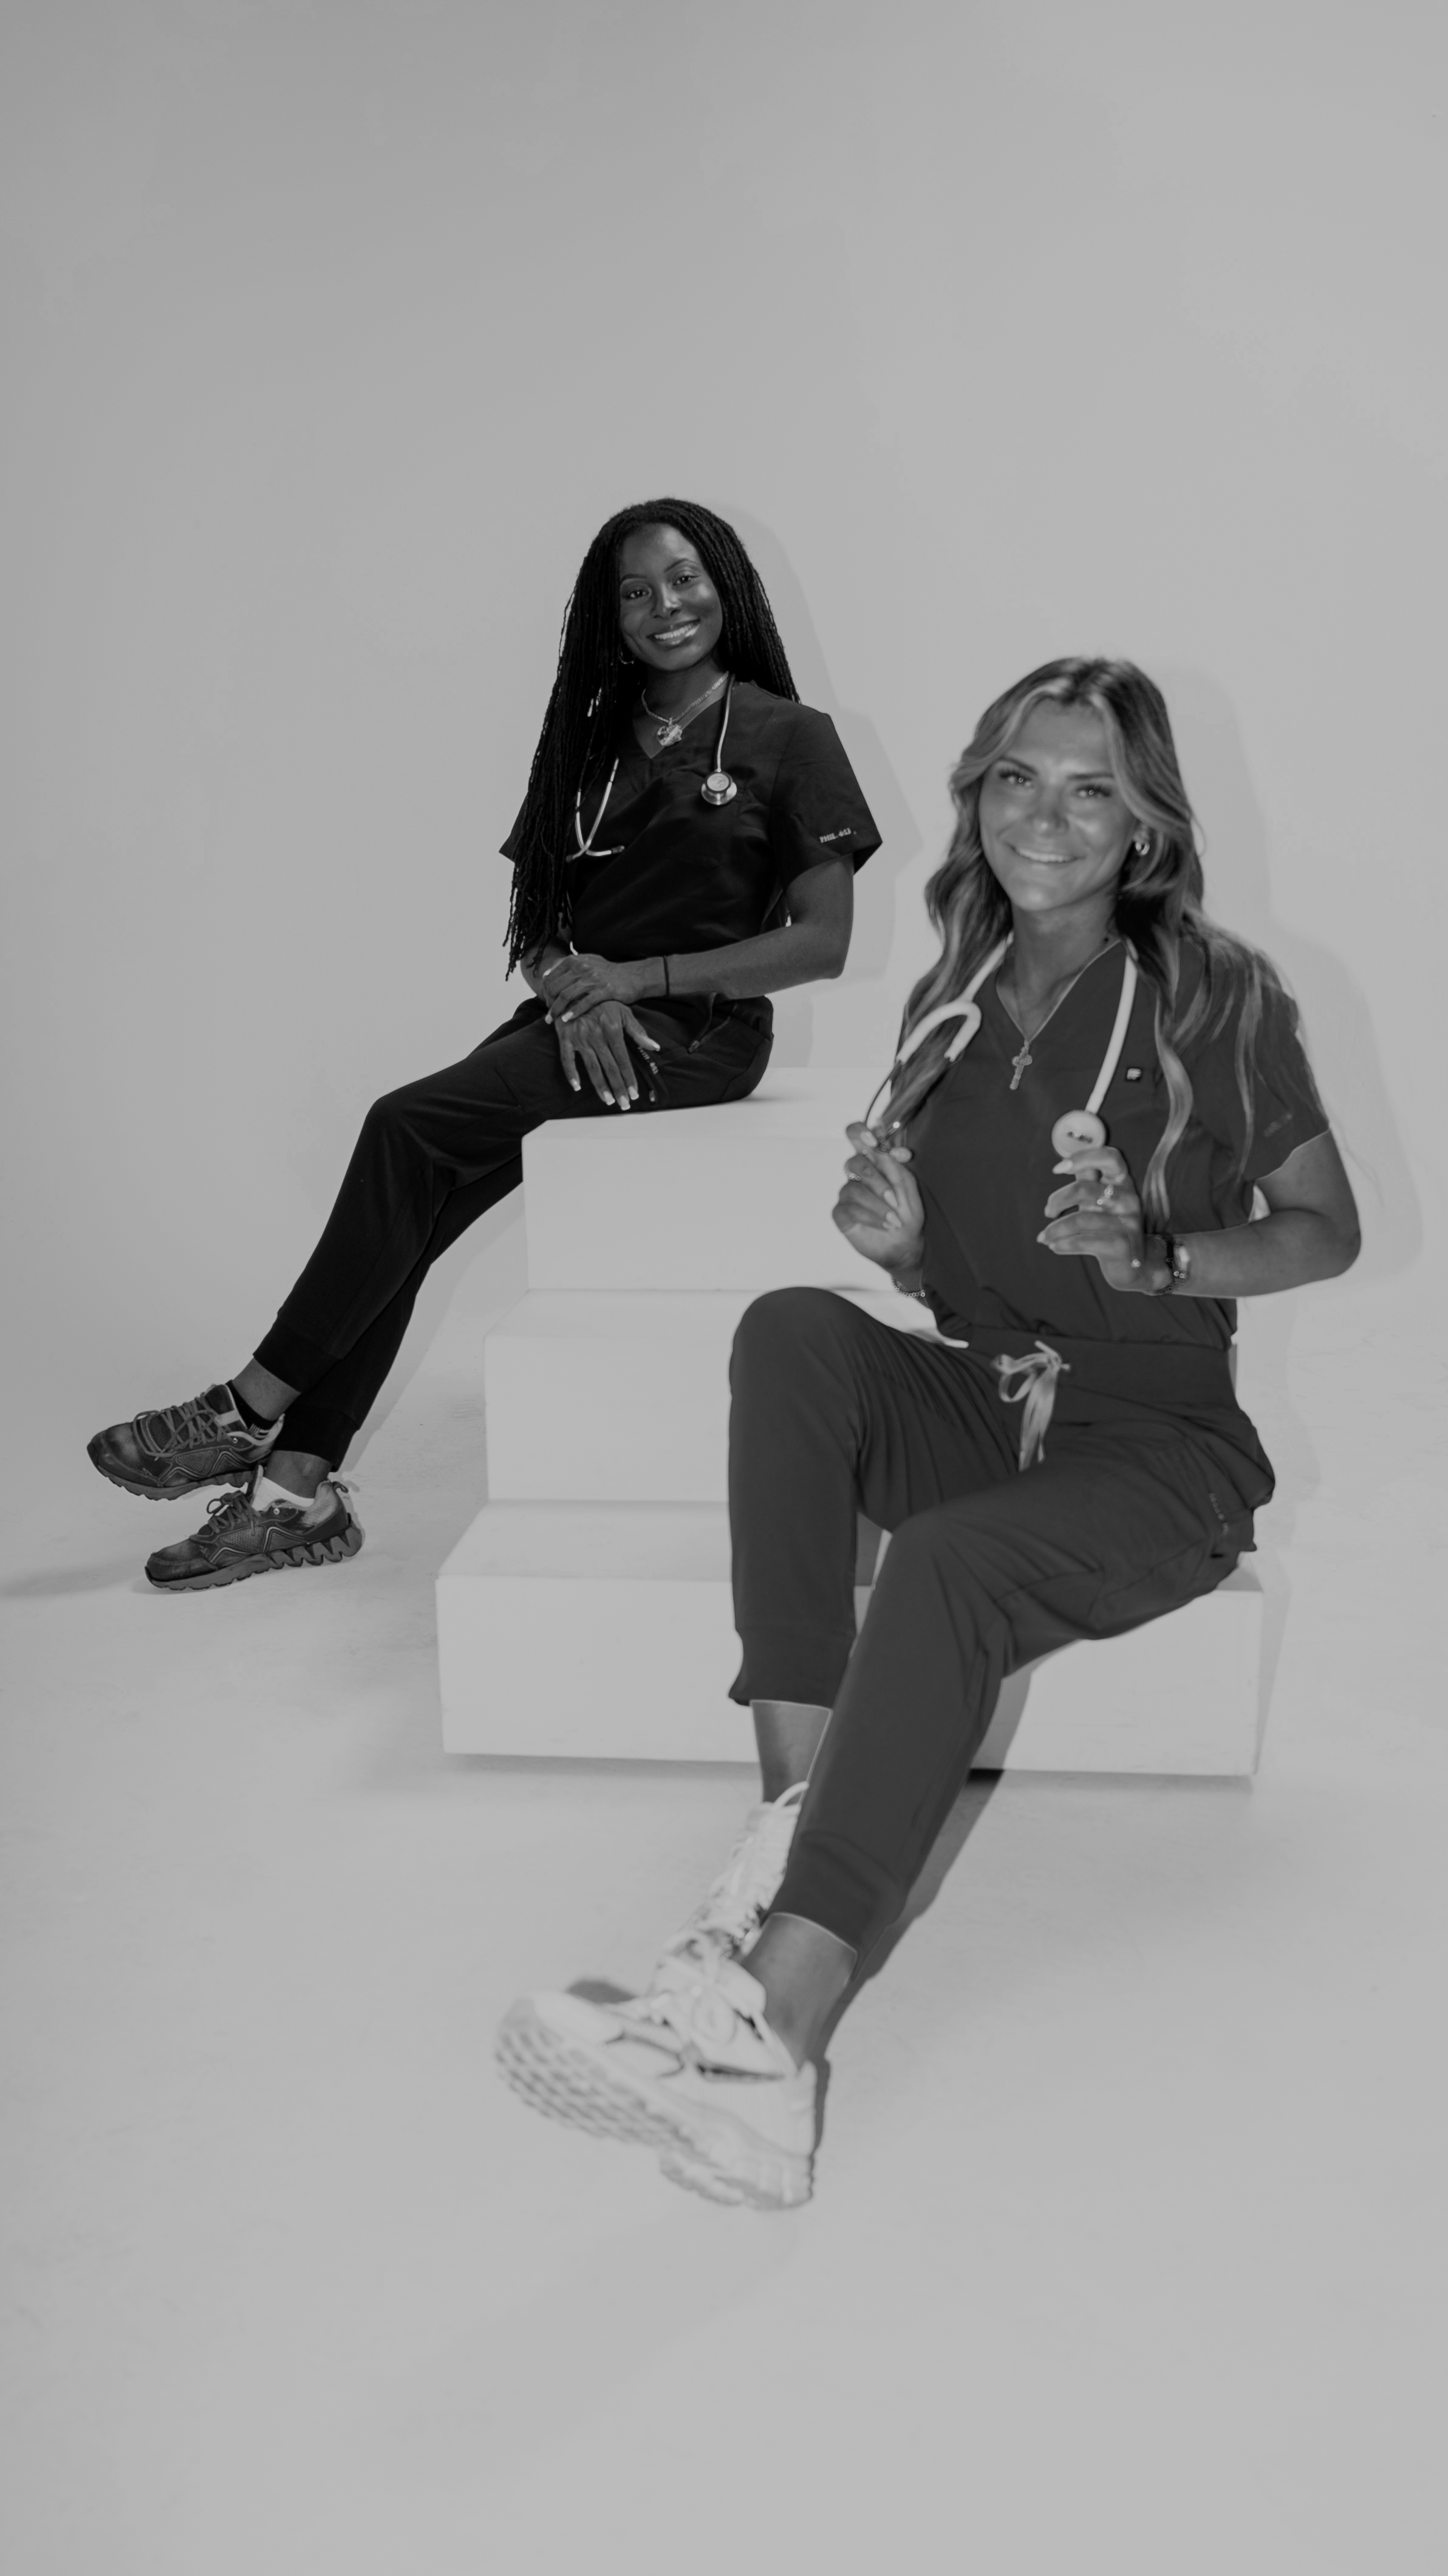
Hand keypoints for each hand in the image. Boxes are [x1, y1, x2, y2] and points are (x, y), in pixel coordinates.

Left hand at [540, 951, 646, 1018]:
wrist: (632, 976)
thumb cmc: (607, 972)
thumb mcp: (587, 961)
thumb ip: (567, 966)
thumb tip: (546, 974)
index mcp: (575, 960)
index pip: (551, 977)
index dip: (545, 992)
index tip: (546, 1004)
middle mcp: (582, 967)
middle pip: (556, 987)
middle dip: (549, 1004)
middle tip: (548, 1016)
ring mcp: (593, 978)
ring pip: (567, 995)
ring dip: (557, 1010)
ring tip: (553, 1020)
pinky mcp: (605, 990)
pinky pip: (584, 1003)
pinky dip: (573, 1012)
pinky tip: (567, 1019)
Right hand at [553, 998, 659, 1109]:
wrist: (575, 989)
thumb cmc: (602, 1003)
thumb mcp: (623, 1012)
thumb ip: (638, 1031)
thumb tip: (656, 1047)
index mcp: (613, 1029)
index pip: (623, 1059)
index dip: (629, 1078)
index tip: (634, 1093)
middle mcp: (597, 1036)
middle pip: (610, 1067)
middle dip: (618, 1087)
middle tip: (624, 1104)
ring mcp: (580, 1038)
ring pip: (592, 1067)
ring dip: (600, 1085)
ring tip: (608, 1100)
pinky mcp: (565, 1038)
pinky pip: (567, 1059)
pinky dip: (571, 1073)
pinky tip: (577, 1087)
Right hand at [832, 1122, 925, 1272]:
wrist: (906, 1244)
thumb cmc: (907, 1214)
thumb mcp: (908, 1187)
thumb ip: (896, 1166)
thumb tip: (889, 1150)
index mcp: (874, 1162)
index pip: (856, 1135)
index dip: (860, 1133)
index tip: (874, 1142)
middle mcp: (857, 1175)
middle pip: (854, 1161)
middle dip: (877, 1181)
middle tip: (894, 1199)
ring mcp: (848, 1194)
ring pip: (852, 1189)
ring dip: (877, 1205)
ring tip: (895, 1220)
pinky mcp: (841, 1214)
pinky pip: (848, 1209)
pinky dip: (870, 1216)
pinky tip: (885, 1225)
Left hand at [1038, 1145, 1150, 1291]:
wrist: (1138, 1266)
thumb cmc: (1112, 1227)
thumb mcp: (1101, 1201)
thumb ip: (1087, 1181)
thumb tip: (1064, 1163)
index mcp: (1123, 1183)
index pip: (1110, 1157)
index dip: (1083, 1157)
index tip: (1057, 1169)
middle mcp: (1128, 1199)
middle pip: (1084, 1189)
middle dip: (1057, 1200)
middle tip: (1048, 1212)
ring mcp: (1127, 1222)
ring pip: (1080, 1219)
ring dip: (1055, 1229)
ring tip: (1044, 1237)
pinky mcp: (1121, 1245)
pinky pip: (1083, 1241)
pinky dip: (1063, 1243)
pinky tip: (1054, 1246)